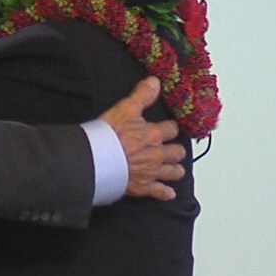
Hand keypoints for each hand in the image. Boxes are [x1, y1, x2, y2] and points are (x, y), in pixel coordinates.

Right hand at [100, 76, 186, 200]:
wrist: (98, 160)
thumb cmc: (110, 135)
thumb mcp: (126, 108)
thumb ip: (142, 95)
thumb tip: (155, 81)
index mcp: (154, 134)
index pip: (171, 129)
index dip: (171, 128)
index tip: (170, 128)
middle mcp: (157, 154)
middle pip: (176, 152)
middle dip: (176, 150)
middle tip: (174, 150)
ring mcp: (152, 172)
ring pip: (173, 172)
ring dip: (175, 170)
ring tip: (176, 169)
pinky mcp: (143, 187)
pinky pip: (159, 192)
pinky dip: (165, 193)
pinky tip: (169, 193)